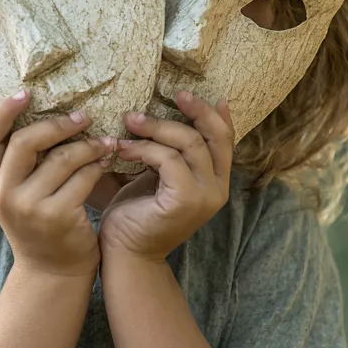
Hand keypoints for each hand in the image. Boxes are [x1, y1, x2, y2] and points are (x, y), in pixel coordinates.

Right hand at [0, 90, 115, 280]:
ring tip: (105, 140)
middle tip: (82, 116)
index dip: (1, 111)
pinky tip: (106, 161)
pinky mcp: (57, 216)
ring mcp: (29, 207)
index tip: (24, 92)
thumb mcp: (16, 192)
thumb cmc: (38, 221)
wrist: (52, 270)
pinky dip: (97, 166)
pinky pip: (82, 178)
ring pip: (61, 158)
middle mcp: (3, 194)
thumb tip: (36, 109)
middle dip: (57, 124)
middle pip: (24, 142)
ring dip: (87, 145)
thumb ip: (18, 160)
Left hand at [98, 91, 233, 263]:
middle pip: (213, 136)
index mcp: (214, 181)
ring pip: (189, 143)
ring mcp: (205, 195)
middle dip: (194, 111)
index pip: (224, 140)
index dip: (214, 115)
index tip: (193, 94)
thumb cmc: (135, 213)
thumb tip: (163, 117)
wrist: (125, 253)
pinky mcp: (185, 200)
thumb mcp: (155, 176)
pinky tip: (122, 148)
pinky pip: (168, 160)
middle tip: (171, 94)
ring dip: (156, 127)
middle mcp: (217, 188)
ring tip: (128, 120)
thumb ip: (168, 153)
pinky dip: (144, 149)